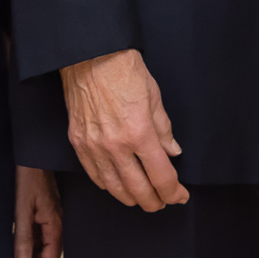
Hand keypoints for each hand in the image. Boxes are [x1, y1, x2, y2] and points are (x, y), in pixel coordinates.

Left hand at [14, 168, 63, 257]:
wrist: (31, 156)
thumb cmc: (29, 176)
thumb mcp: (22, 207)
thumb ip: (23, 236)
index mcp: (54, 226)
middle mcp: (54, 226)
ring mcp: (47, 222)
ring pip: (41, 253)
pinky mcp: (40, 217)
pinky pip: (36, 241)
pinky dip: (26, 253)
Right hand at [62, 49, 186, 210]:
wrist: (90, 56)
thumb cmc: (125, 70)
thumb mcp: (154, 97)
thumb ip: (164, 130)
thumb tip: (172, 153)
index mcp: (140, 133)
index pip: (161, 177)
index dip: (174, 192)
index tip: (180, 195)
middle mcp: (116, 146)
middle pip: (138, 189)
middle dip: (154, 201)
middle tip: (163, 201)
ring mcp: (94, 146)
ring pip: (114, 188)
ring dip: (131, 198)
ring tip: (142, 199)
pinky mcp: (78, 143)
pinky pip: (94, 175)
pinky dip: (108, 186)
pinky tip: (117, 187)